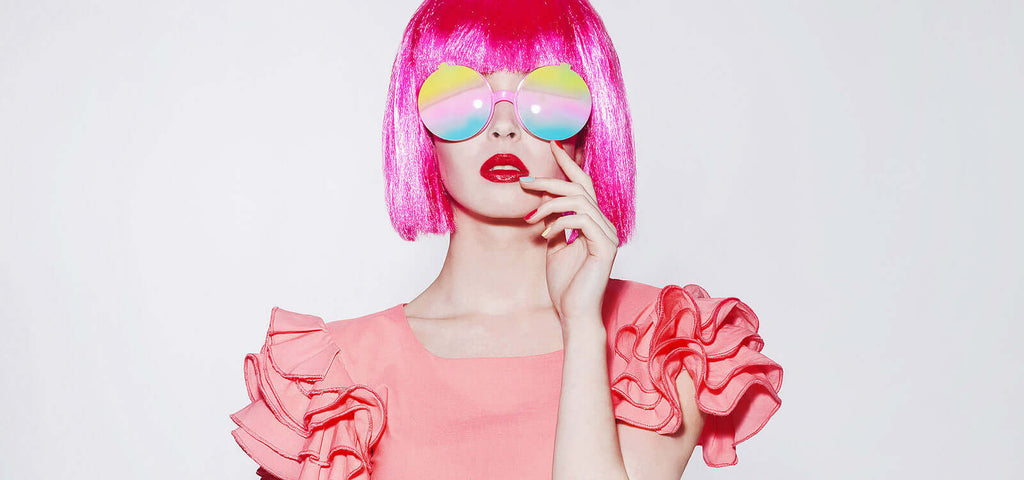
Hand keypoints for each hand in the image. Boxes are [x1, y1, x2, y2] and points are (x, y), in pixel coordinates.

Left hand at [520, 141, 619, 330]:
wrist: (573, 313)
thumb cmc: (565, 284)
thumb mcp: (553, 246)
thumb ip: (553, 223)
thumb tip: (543, 203)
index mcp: (592, 222)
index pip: (582, 185)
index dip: (568, 163)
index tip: (552, 145)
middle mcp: (603, 224)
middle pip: (580, 187)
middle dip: (551, 179)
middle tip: (524, 181)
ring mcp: (607, 234)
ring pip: (579, 201)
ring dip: (549, 205)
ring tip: (530, 217)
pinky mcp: (605, 245)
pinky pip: (581, 220)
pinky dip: (559, 223)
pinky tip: (544, 234)